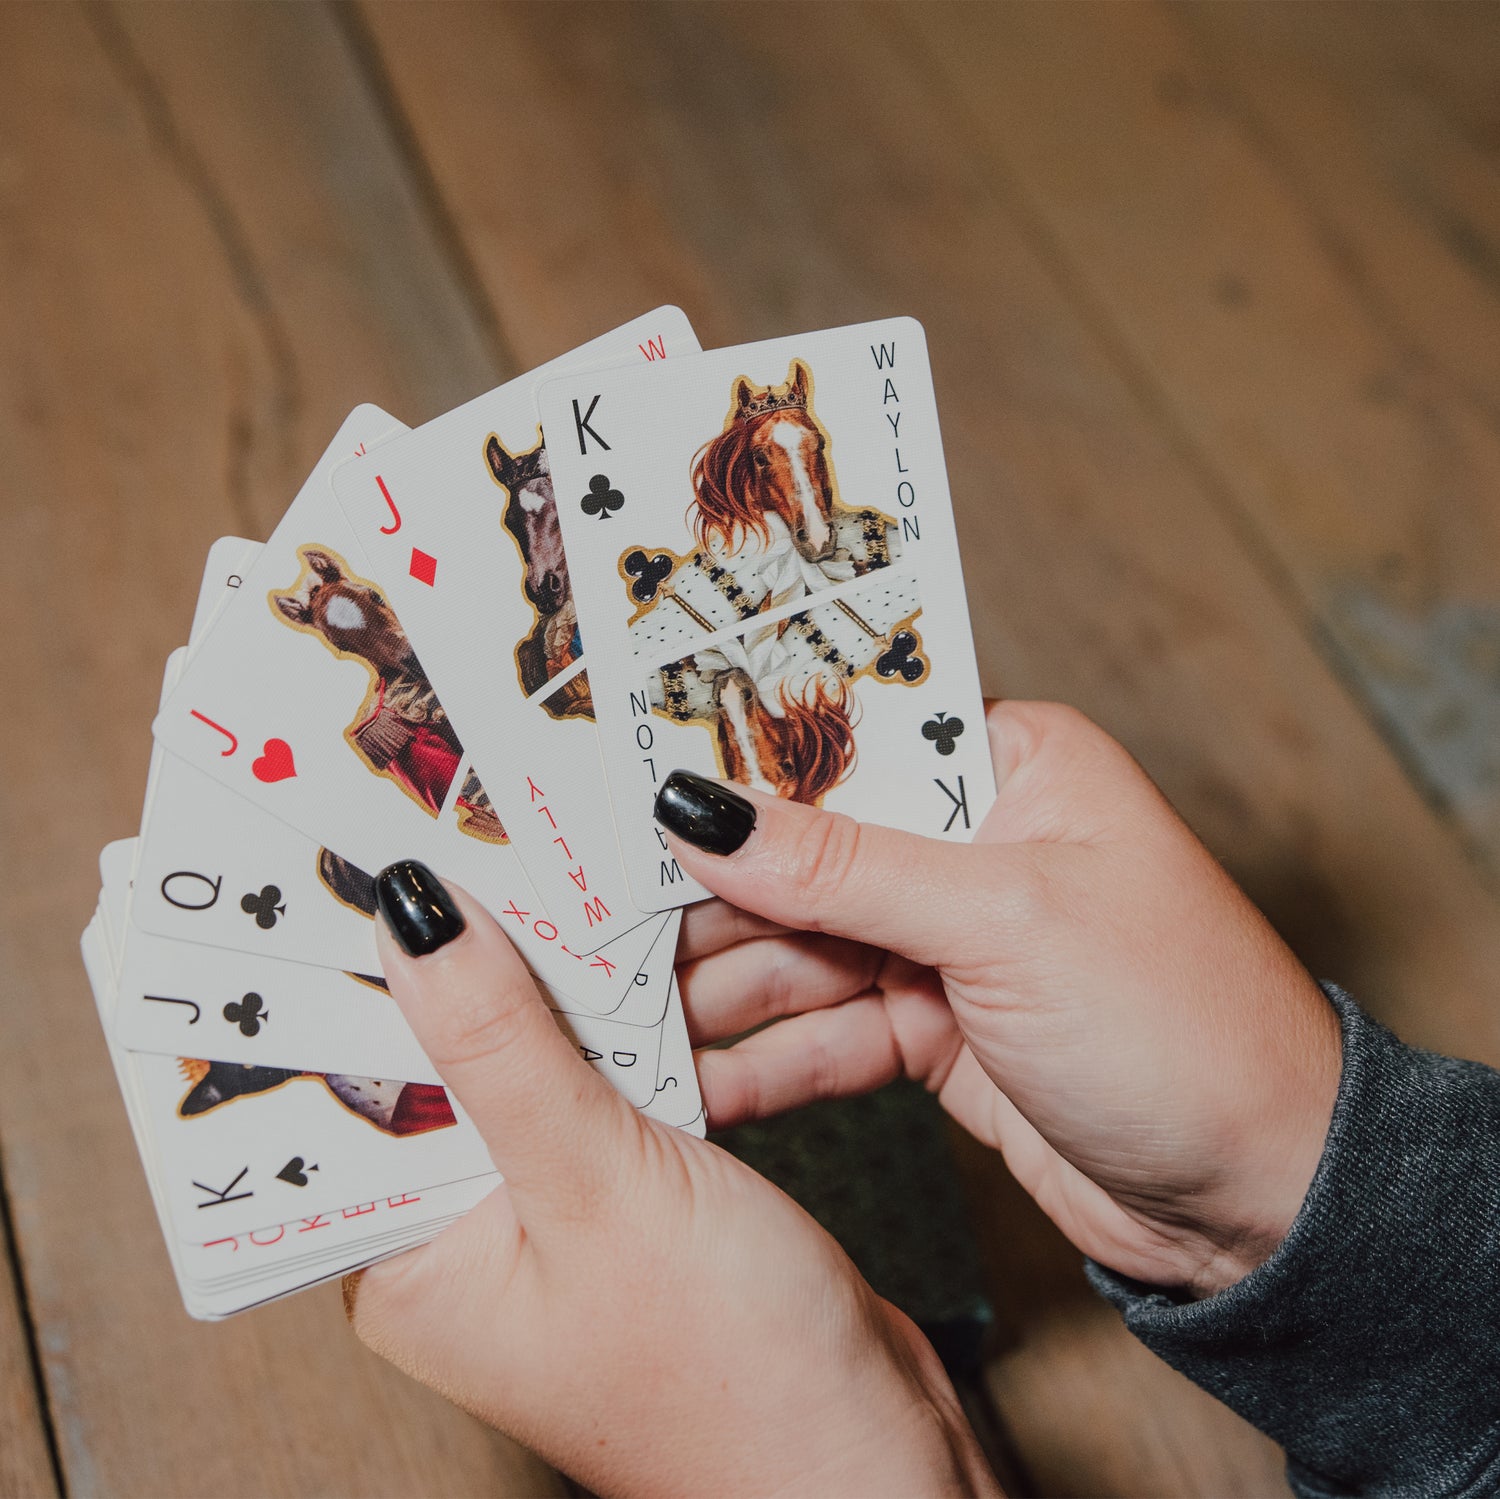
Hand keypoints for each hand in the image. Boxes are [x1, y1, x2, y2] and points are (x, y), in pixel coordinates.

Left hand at [344, 863, 997, 1497]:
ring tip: (594, 853)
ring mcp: (561, 1202)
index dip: (365, 964)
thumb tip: (414, 919)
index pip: (352, 1081)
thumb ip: (501, 1048)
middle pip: (459, 1047)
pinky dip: (654, 1014)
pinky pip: (627, 1073)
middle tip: (502, 823)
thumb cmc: (725, 1376)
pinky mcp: (637, 1187)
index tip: (384, 849)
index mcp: (412, 1253)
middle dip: (492, 942)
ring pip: (556, 1048)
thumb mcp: (595, 1190)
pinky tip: (673, 937)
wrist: (869, 1461)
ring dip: (590, 968)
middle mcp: (472, 1227)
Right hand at [669, 702, 1341, 1297]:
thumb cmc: (1182, 1022)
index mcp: (1010, 766)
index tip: (622, 779)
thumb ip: (844, 868)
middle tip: (590, 908)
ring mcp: (951, 941)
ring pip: (803, 948)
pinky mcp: (936, 1029)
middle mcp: (975, 843)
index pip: (843, 742)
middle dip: (707, 891)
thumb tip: (705, 810)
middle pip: (806, 851)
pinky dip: (766, 1057)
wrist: (1262, 1199)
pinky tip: (692, 1077)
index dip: (734, 764)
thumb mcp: (1004, 921)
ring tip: (616, 1004)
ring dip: (718, 984)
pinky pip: (826, 1030)